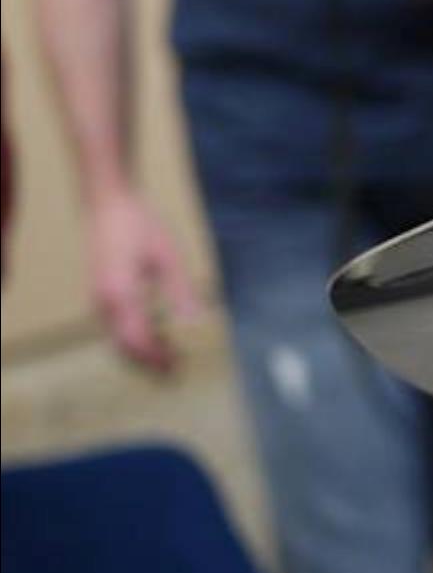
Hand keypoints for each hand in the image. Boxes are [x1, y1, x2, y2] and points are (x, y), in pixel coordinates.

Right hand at [89, 192, 200, 371]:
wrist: (108, 202)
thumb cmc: (139, 224)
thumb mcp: (168, 256)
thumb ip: (180, 291)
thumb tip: (195, 321)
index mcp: (121, 296)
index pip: (139, 340)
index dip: (157, 358)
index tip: (176, 368)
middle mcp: (104, 302)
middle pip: (123, 345)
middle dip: (146, 361)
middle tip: (172, 370)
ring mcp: (97, 297)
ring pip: (115, 337)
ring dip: (139, 349)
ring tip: (166, 354)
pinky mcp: (98, 290)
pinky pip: (112, 324)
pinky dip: (131, 335)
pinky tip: (153, 330)